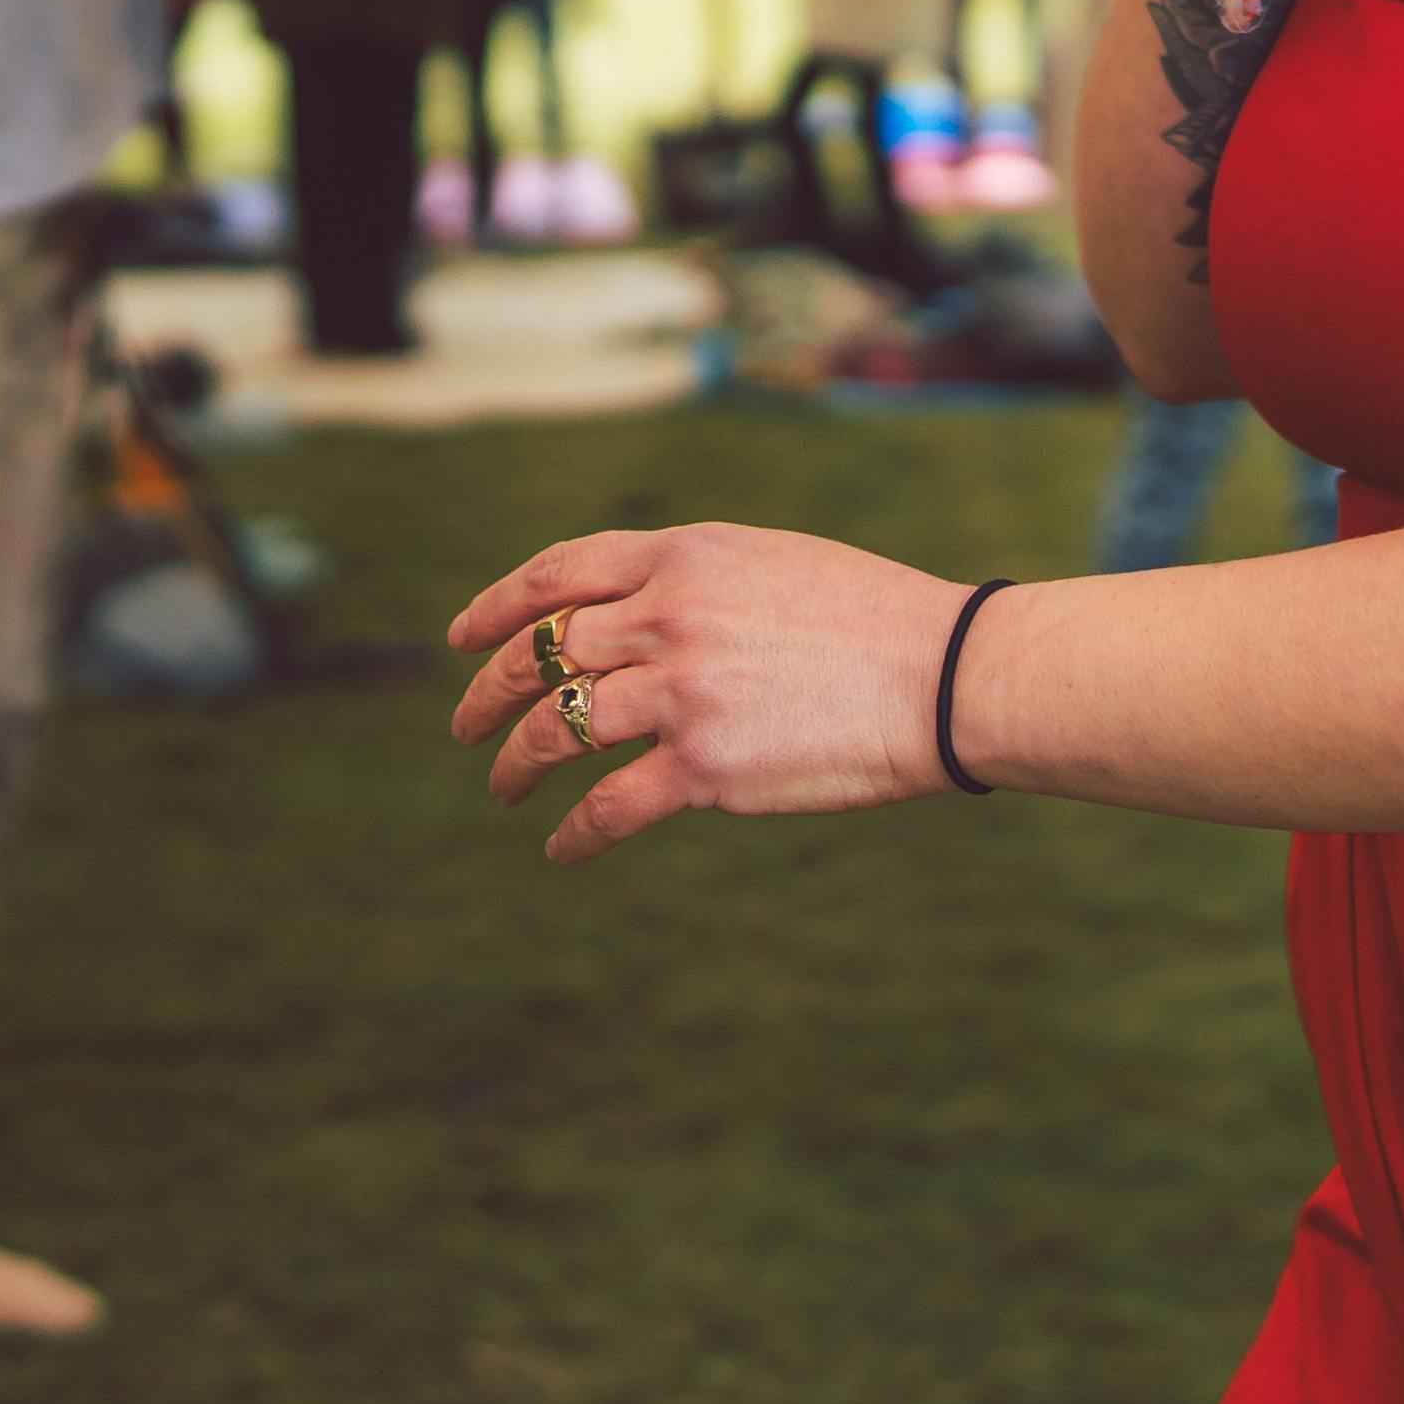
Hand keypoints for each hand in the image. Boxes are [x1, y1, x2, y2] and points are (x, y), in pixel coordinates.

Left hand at [442, 523, 964, 860]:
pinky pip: (607, 807)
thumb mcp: (769, 563)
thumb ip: (690, 581)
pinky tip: (562, 846)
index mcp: (684, 557)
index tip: (464, 637)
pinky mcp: (703, 767)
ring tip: (503, 785)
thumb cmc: (869, 620)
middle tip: (468, 725)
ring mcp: (681, 692)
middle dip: (489, 692)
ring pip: (558, 729)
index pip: (558, 573)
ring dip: (517, 763)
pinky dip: (573, 833)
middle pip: (541, 653)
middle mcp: (669, 616)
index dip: (497, 606)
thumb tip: (627, 614)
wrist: (939, 676)